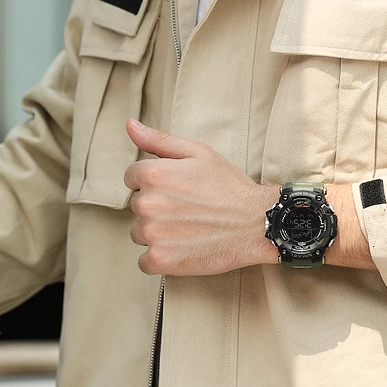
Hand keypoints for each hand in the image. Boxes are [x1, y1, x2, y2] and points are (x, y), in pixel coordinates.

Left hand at [124, 119, 277, 276]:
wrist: (256, 223)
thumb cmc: (229, 186)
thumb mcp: (198, 153)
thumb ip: (160, 140)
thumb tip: (130, 125)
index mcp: (154, 174)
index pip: (133, 177)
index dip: (156, 181)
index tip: (177, 188)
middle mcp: (148, 204)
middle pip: (137, 205)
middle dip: (157, 205)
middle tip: (188, 207)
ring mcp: (152, 234)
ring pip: (139, 232)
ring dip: (157, 231)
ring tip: (187, 227)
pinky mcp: (159, 260)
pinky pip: (144, 261)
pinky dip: (160, 256)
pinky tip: (183, 247)